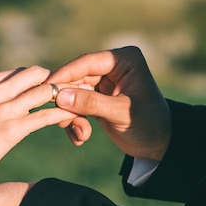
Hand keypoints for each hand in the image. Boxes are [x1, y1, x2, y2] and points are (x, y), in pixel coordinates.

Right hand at [0, 67, 75, 186]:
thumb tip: (14, 100)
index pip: (23, 72)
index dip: (42, 80)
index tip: (56, 90)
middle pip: (38, 74)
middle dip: (58, 82)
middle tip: (72, 95)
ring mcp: (3, 109)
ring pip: (46, 92)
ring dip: (66, 97)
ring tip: (80, 106)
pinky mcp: (12, 129)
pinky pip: (47, 115)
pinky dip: (65, 115)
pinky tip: (75, 120)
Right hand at [48, 46, 170, 160]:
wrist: (159, 145)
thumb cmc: (149, 124)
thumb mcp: (120, 113)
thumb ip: (91, 103)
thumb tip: (60, 96)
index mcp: (123, 60)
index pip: (87, 62)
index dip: (65, 74)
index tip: (47, 88)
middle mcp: (111, 67)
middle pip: (75, 78)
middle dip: (67, 101)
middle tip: (58, 119)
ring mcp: (102, 83)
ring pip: (72, 93)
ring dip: (71, 116)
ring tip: (80, 134)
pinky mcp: (96, 99)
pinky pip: (75, 106)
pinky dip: (74, 122)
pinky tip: (81, 138)